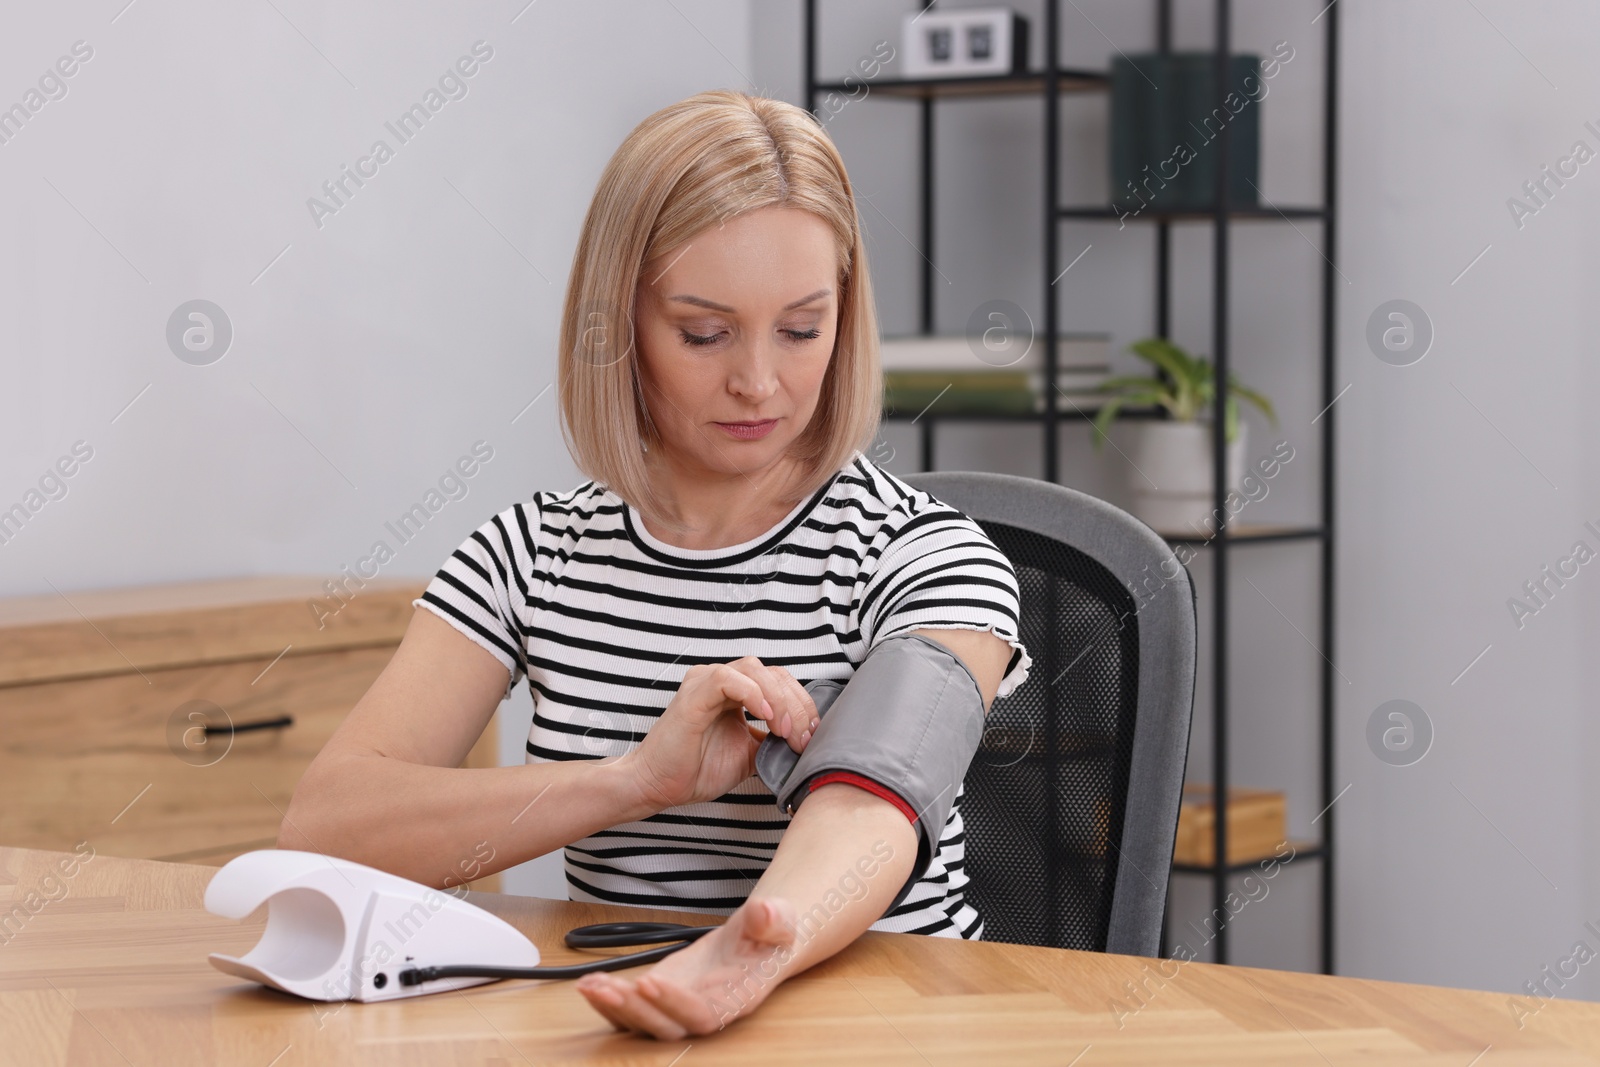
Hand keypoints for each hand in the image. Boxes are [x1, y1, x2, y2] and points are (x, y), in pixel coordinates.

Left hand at [575, 896, 798, 1038]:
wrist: (759, 941)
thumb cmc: (771, 935)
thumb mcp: (780, 919)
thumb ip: (773, 918)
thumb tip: (763, 912)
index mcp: (736, 1000)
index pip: (703, 1014)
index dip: (675, 1004)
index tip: (649, 981)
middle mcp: (705, 1011)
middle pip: (666, 1027)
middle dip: (634, 1011)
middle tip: (606, 988)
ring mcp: (679, 1007)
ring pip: (644, 1022)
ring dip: (613, 1008)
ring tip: (588, 986)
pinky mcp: (662, 997)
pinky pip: (633, 1008)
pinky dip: (608, 1000)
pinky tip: (588, 983)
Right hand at [618, 658, 819, 811]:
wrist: (658, 786)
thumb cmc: (696, 769)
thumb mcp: (749, 754)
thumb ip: (773, 741)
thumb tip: (805, 742)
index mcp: (735, 691)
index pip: (779, 682)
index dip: (802, 705)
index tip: (812, 735)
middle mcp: (721, 681)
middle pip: (773, 673)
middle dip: (797, 705)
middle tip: (803, 737)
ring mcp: (705, 683)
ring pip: (755, 669)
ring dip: (779, 699)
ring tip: (785, 730)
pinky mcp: (693, 694)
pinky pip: (727, 679)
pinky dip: (753, 694)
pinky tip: (765, 717)